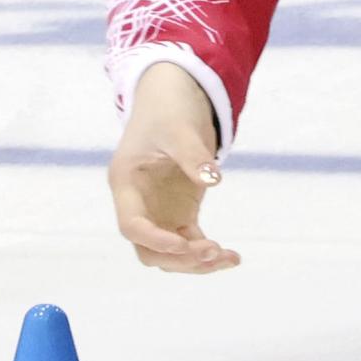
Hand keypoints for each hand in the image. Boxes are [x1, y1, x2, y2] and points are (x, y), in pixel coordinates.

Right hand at [108, 63, 237, 273]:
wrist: (175, 99)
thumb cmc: (169, 109)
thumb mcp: (179, 128)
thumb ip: (193, 155)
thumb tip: (213, 180)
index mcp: (126, 183)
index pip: (131, 225)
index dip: (154, 239)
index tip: (185, 243)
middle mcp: (138, 204)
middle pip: (149, 249)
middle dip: (179, 258)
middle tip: (213, 251)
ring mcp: (158, 211)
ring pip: (170, 254)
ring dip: (196, 262)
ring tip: (229, 258)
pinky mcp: (179, 213)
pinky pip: (190, 243)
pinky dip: (208, 253)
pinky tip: (233, 257)